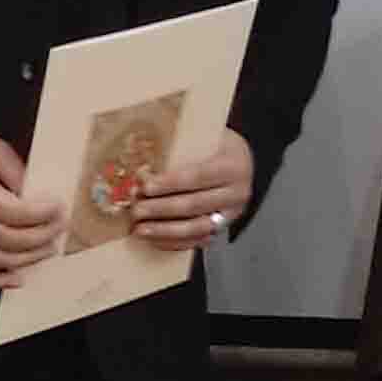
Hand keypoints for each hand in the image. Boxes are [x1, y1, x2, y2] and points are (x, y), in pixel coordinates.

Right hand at [0, 130, 59, 287]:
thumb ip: (16, 173)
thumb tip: (38, 197)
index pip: (12, 212)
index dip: (40, 214)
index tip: (59, 208)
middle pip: (7, 238)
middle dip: (40, 236)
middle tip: (60, 227)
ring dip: (26, 259)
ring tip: (48, 249)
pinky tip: (18, 278)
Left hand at [126, 127, 256, 251]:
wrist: (245, 164)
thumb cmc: (219, 147)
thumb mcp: (206, 138)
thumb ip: (181, 147)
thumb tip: (142, 162)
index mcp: (232, 166)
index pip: (198, 176)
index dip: (170, 183)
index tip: (146, 187)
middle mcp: (235, 193)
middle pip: (194, 205)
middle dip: (161, 209)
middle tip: (136, 209)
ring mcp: (231, 214)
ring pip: (197, 228)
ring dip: (165, 231)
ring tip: (140, 229)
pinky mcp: (223, 228)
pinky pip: (197, 241)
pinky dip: (174, 243)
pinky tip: (154, 239)